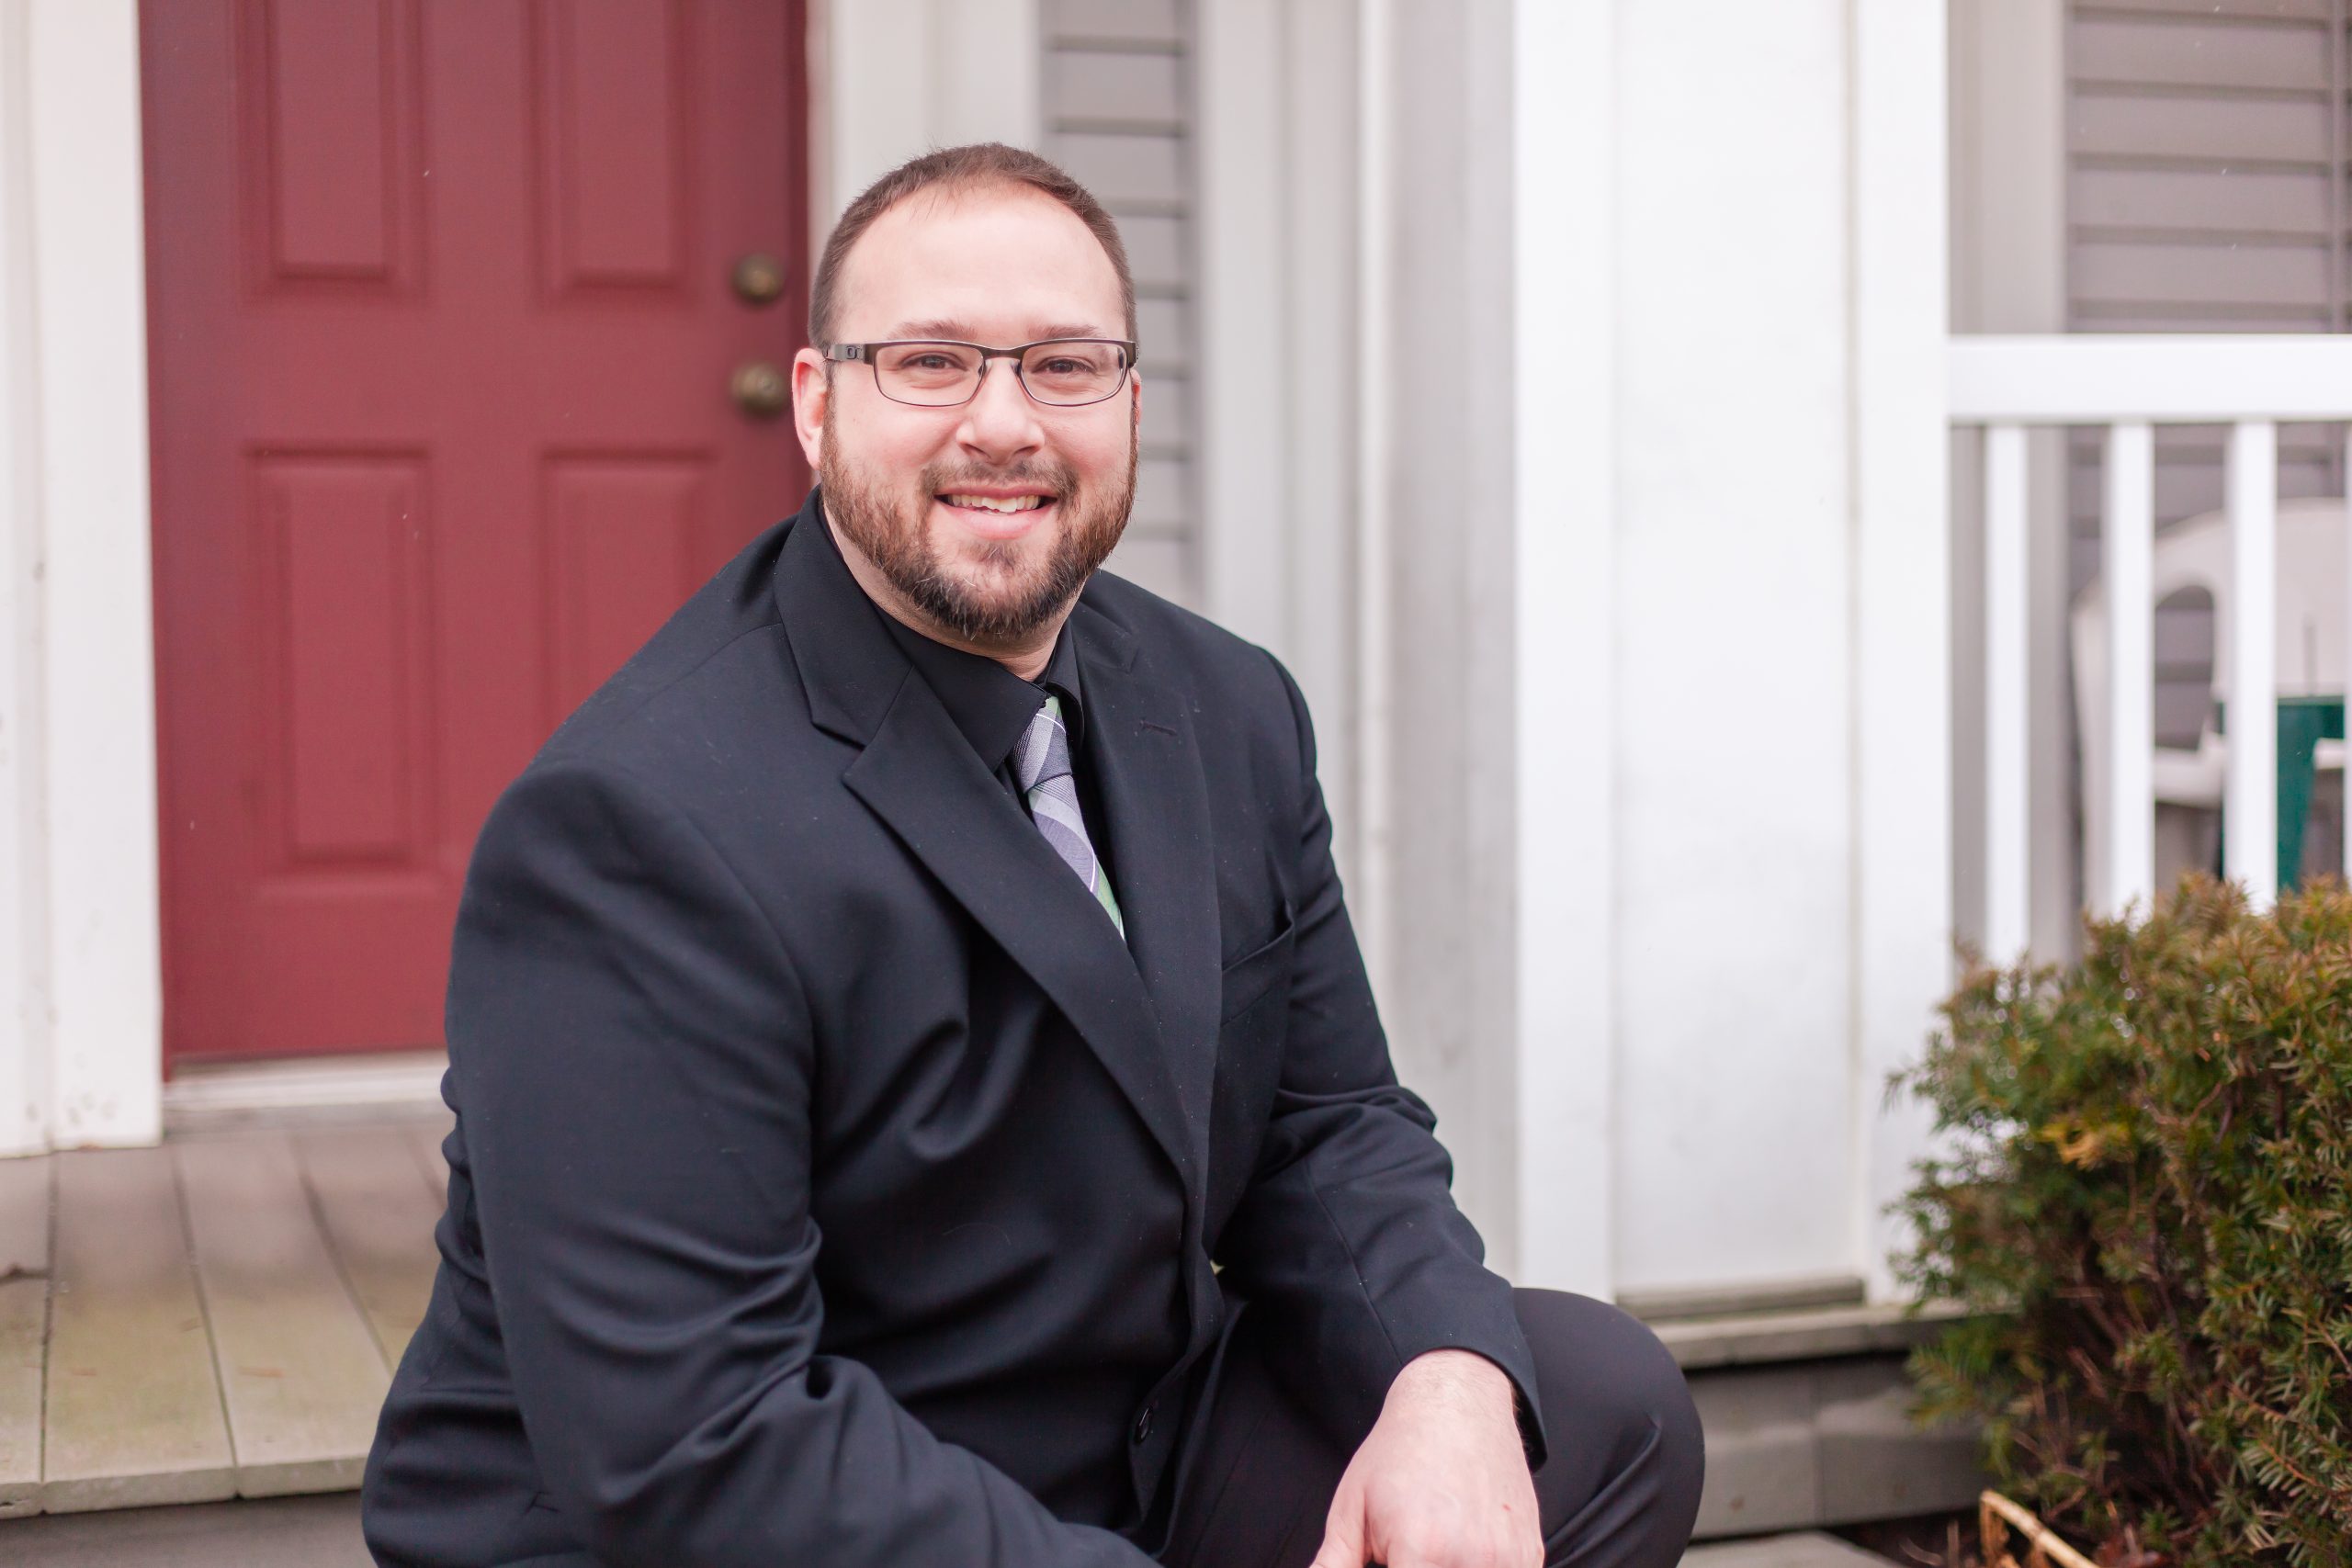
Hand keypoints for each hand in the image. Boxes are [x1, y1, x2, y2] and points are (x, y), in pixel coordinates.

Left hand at [1308, 1349, 1540, 1567]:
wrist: (1458, 1403)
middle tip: (1407, 1549)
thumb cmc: (1400, 1451)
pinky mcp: (1530, 1553)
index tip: (1389, 1560)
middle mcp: (1470, 1558)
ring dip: (1449, 1567)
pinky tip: (1465, 1548)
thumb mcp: (1352, 1507)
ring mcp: (1508, 1557)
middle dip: (1416, 1566)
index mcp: (1420, 1549)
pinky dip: (1481, 1567)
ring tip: (1434, 1545)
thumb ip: (1334, 1562)